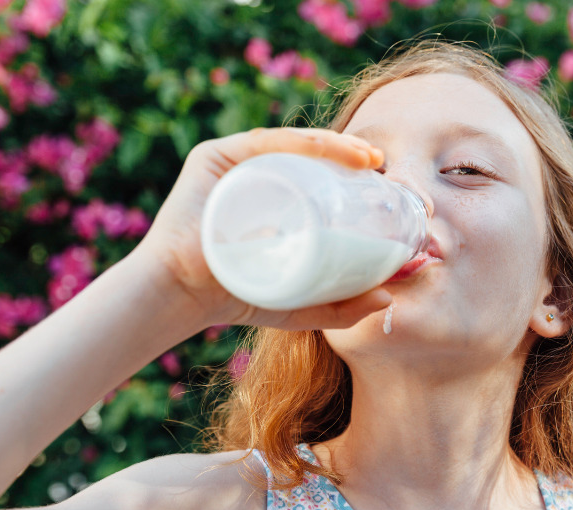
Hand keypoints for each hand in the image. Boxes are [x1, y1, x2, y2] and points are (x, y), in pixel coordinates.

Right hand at [129, 127, 391, 329]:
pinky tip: (330, 148)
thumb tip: (390, 298)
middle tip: (384, 169)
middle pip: (311, 158)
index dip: (357, 177)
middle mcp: (254, 174)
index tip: (388, 185)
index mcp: (274, 199)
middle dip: (352, 157)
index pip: (321, 179)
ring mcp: (233, 162)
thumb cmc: (237, 299)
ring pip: (293, 145)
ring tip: (367, 158)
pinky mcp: (214, 156)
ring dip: (335, 144)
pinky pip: (265, 142)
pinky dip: (301, 140)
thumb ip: (342, 306)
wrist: (182, 297)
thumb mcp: (301, 306)